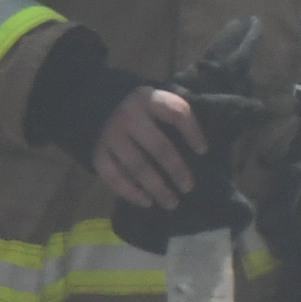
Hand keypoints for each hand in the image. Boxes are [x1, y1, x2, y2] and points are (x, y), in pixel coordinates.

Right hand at [89, 85, 206, 209]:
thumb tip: (200, 149)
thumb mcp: (155, 101)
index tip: (203, 151)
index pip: (176, 112)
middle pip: (158, 146)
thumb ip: (173, 116)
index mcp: (148, 98)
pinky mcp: (98, 154)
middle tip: (188, 187)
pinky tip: (147, 202)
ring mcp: (111, 136)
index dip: (192, 132)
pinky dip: (131, 193)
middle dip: (176, 169)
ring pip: (138, 166)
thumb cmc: (139, 110)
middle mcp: (129, 116)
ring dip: (157, 188)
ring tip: (172, 203)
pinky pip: (115, 177)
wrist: (96, 105)